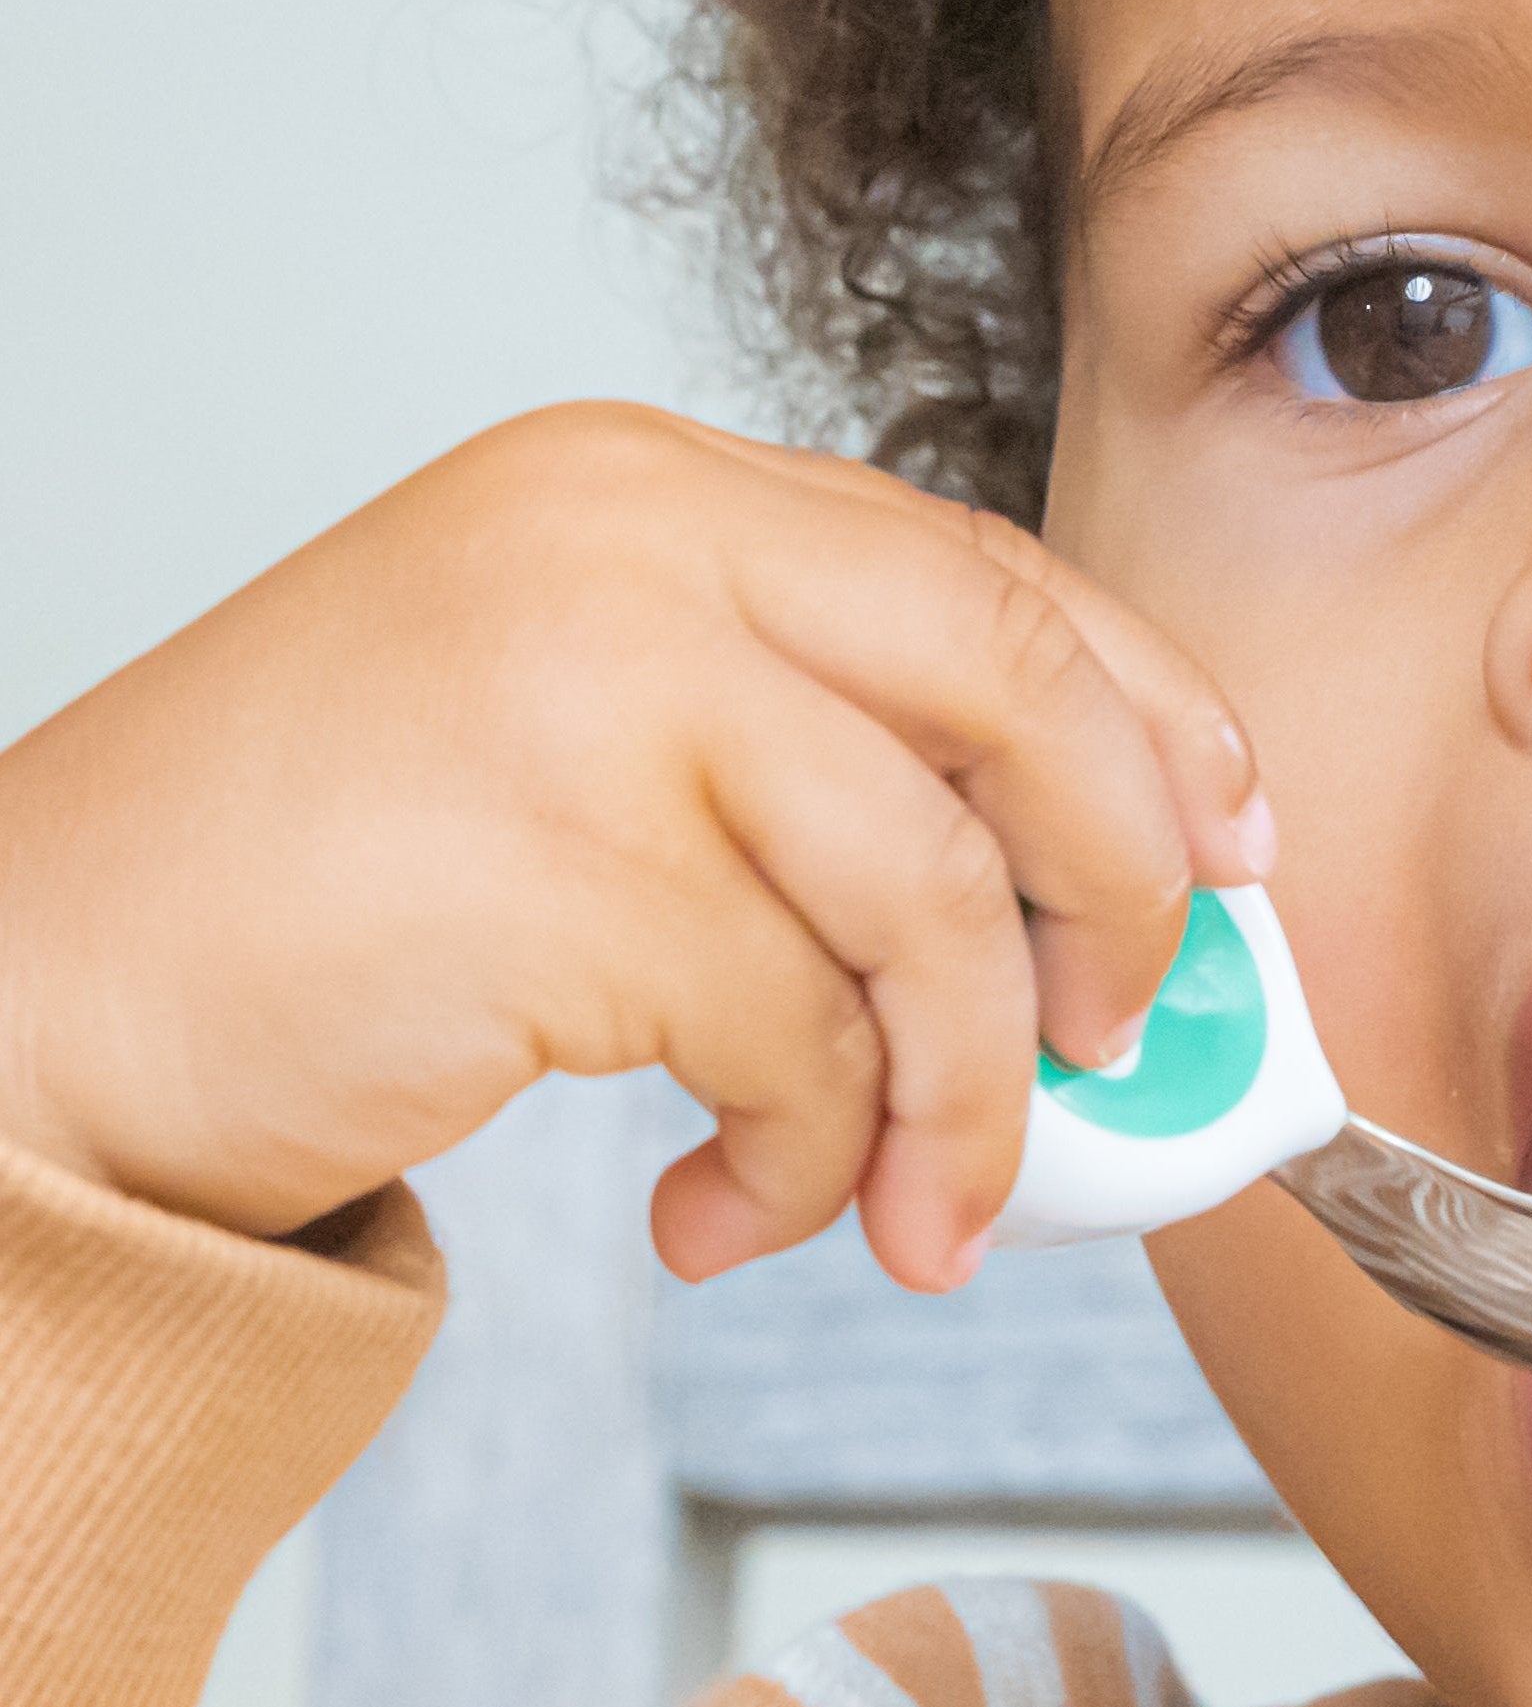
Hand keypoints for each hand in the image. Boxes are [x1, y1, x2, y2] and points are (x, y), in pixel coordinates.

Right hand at [0, 407, 1267, 1287]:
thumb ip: (810, 766)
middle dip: (1124, 901)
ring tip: (912, 1217)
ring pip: (935, 908)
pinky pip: (809, 1043)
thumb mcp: (588, 749)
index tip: (1238, 850)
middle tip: (1122, 1048)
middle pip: (1025, 700)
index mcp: (650, 489)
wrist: (44, 1004)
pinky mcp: (564, 860)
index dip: (1157, 724)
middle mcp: (630, 541)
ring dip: (963, 1105)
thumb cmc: (320, 902)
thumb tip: (1076, 911)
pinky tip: (724, 1213)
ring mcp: (592, 683)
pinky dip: (813, 1163)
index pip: (996, 576)